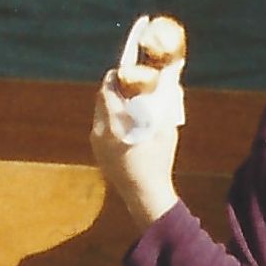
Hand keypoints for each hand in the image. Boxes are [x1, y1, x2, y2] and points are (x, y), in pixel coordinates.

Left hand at [89, 82, 182, 221]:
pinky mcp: (97, 151)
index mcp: (114, 124)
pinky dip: (110, 119)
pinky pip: (101, 126)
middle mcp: (99, 131)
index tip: (124, 70)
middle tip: (128, 82)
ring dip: (112, 103)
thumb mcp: (165, 131)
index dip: (114, 76)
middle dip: (113, 88)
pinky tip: (126, 121)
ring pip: (99, 112)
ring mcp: (96, 142)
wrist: (144, 194)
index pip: (106, 89)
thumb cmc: (158, 162)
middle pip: (101, 98)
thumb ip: (165, 104)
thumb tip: (169, 80)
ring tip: (129, 101)